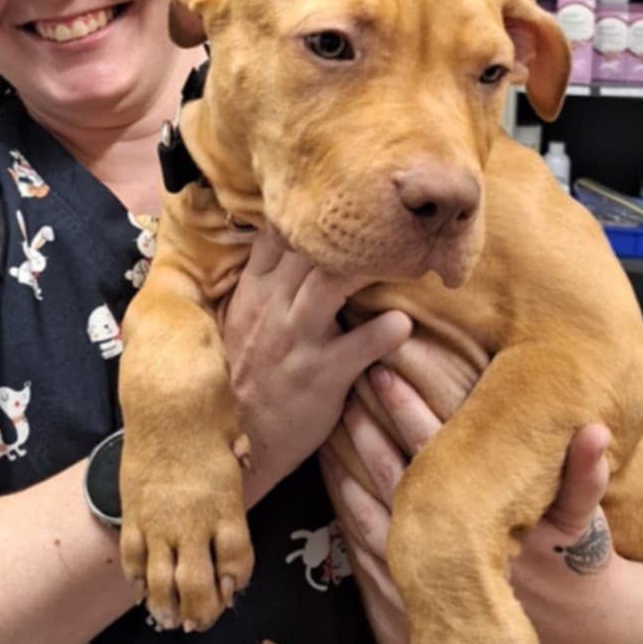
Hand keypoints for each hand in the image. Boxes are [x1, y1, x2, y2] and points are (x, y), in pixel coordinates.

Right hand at [220, 229, 411, 506]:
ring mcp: (298, 339)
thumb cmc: (246, 378)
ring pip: (333, 283)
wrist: (237, 443)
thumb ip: (264, 286)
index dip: (309, 213)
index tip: (343, 200)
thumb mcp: (241, 324)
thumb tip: (291, 246)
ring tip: (405, 258)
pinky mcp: (322, 374)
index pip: (277, 234)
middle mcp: (274, 308)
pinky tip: (403, 323)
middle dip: (351, 231)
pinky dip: (387, 331)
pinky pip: (360, 345)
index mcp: (254, 292)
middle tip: (392, 220)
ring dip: (371, 266)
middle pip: (311, 247)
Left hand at [321, 361, 613, 643]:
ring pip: (372, 512)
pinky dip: (348, 512)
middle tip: (348, 380)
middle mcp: (449, 552)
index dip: (408, 410)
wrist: (569, 640)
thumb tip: (595, 430)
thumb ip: (586, 478)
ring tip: (333, 418)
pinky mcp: (413, 597)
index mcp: (485, 526)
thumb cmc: (577, 569)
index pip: (436, 455)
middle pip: (395, 478)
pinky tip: (333, 478)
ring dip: (349, 464)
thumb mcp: (586, 526)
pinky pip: (367, 550)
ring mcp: (426, 577)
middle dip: (369, 428)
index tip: (384, 369)